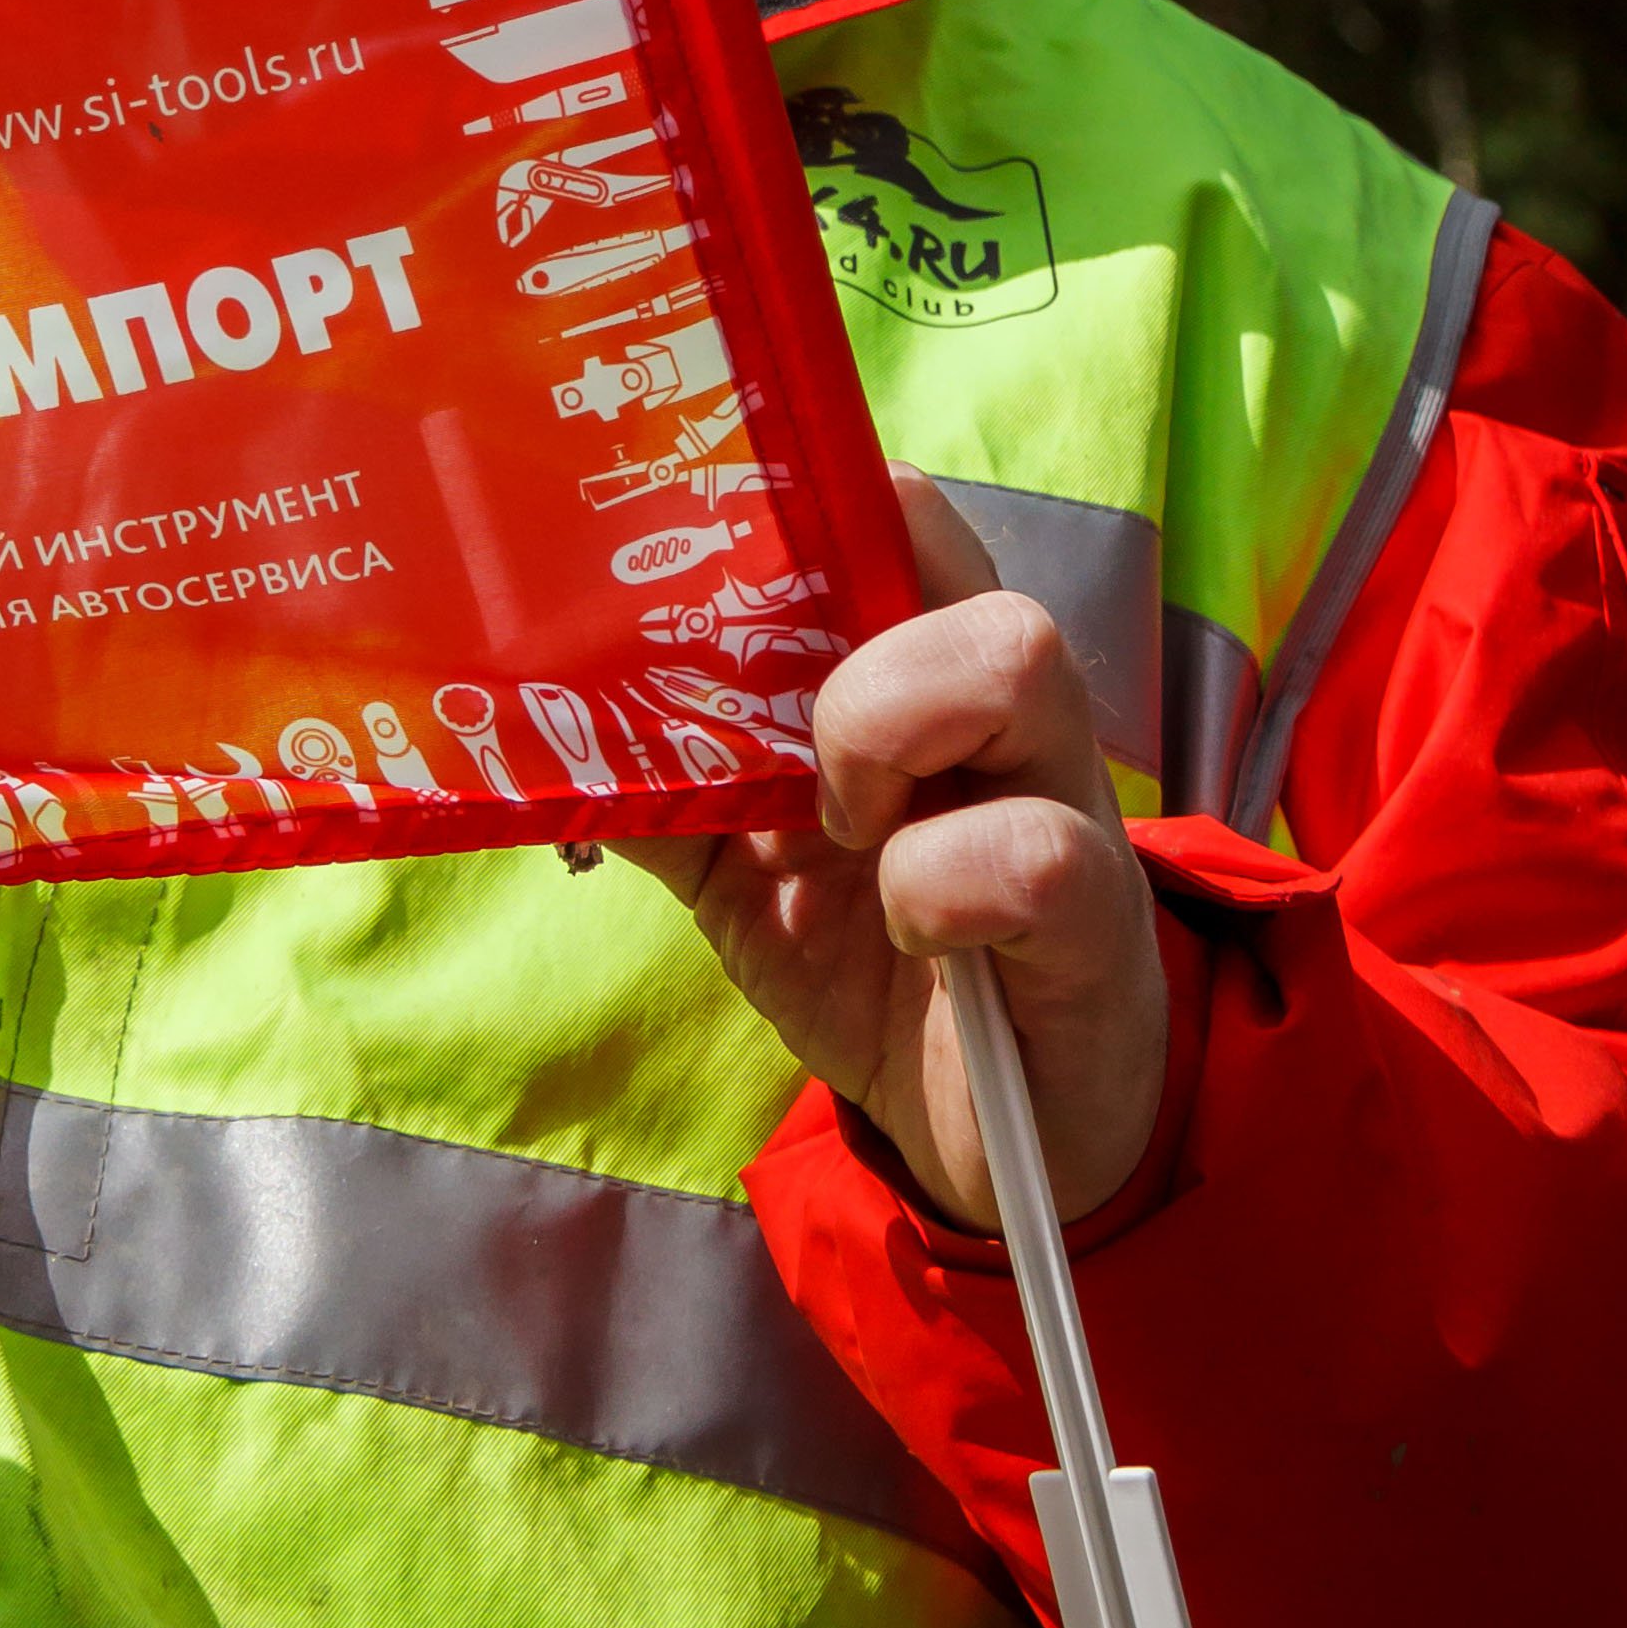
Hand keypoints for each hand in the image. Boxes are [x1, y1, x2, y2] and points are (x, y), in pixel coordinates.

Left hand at [620, 470, 1169, 1228]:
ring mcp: (1065, 799)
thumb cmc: (878, 959)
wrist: (1000, 1129)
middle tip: (798, 755)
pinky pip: (1036, 852)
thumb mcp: (745, 873)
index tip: (718, 538)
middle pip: (947, 548)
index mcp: (919, 675)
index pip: (892, 516)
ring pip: (1018, 653)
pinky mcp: (1096, 919)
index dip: (814, 498)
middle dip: (842, 624)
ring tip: (847, 830)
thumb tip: (530, 735)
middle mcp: (1006, 711)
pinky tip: (910, 928)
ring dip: (886, 728)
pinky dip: (940, 885)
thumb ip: (665, 794)